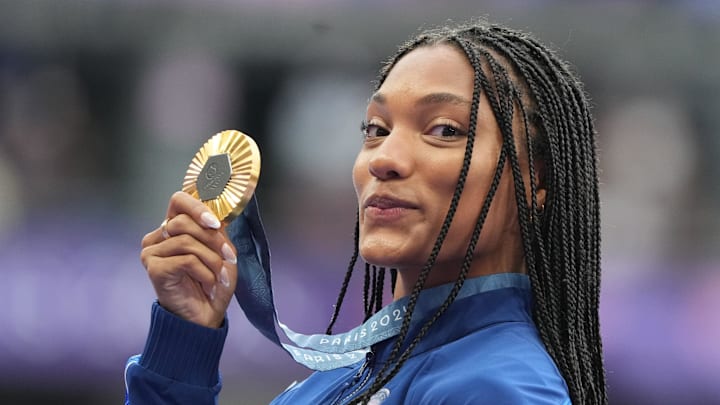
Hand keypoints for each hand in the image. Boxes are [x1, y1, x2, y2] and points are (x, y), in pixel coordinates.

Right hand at [141, 191, 237, 327]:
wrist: (205, 316)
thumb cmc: (213, 283)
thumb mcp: (221, 251)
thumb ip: (216, 230)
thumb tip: (216, 213)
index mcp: (174, 227)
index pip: (179, 200)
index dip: (198, 207)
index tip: (216, 223)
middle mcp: (158, 236)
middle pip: (185, 221)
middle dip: (214, 240)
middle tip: (229, 258)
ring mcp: (152, 252)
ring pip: (187, 241)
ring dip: (212, 260)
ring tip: (219, 276)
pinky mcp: (154, 268)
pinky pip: (186, 260)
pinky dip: (205, 272)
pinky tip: (208, 284)